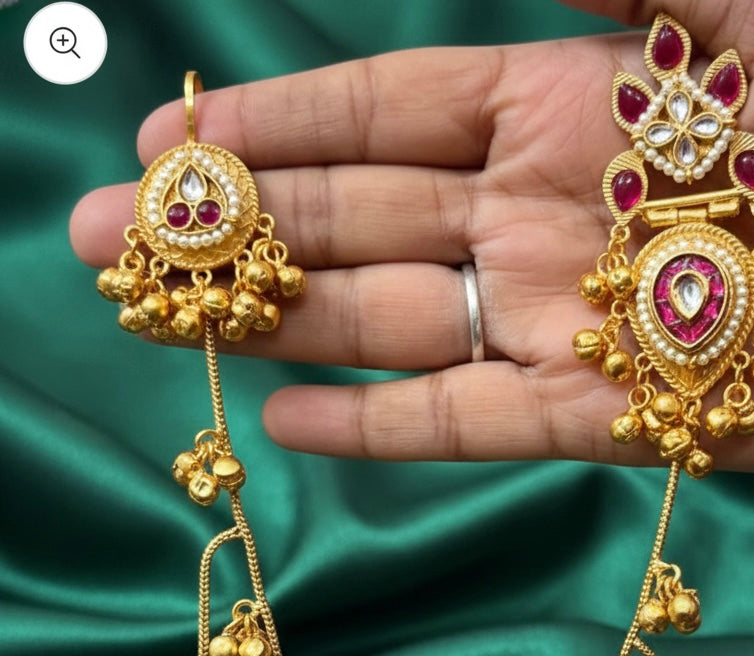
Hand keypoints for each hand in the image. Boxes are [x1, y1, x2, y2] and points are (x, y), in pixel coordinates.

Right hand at [70, 0, 753, 469]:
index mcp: (571, 105)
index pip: (389, 114)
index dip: (279, 125)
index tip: (177, 141)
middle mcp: (549, 215)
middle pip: (365, 221)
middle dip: (238, 229)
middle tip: (112, 239)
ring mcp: (573, 320)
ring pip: (400, 324)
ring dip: (282, 323)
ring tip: (172, 322)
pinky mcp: (617, 415)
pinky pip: (477, 424)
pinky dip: (384, 429)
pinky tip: (286, 418)